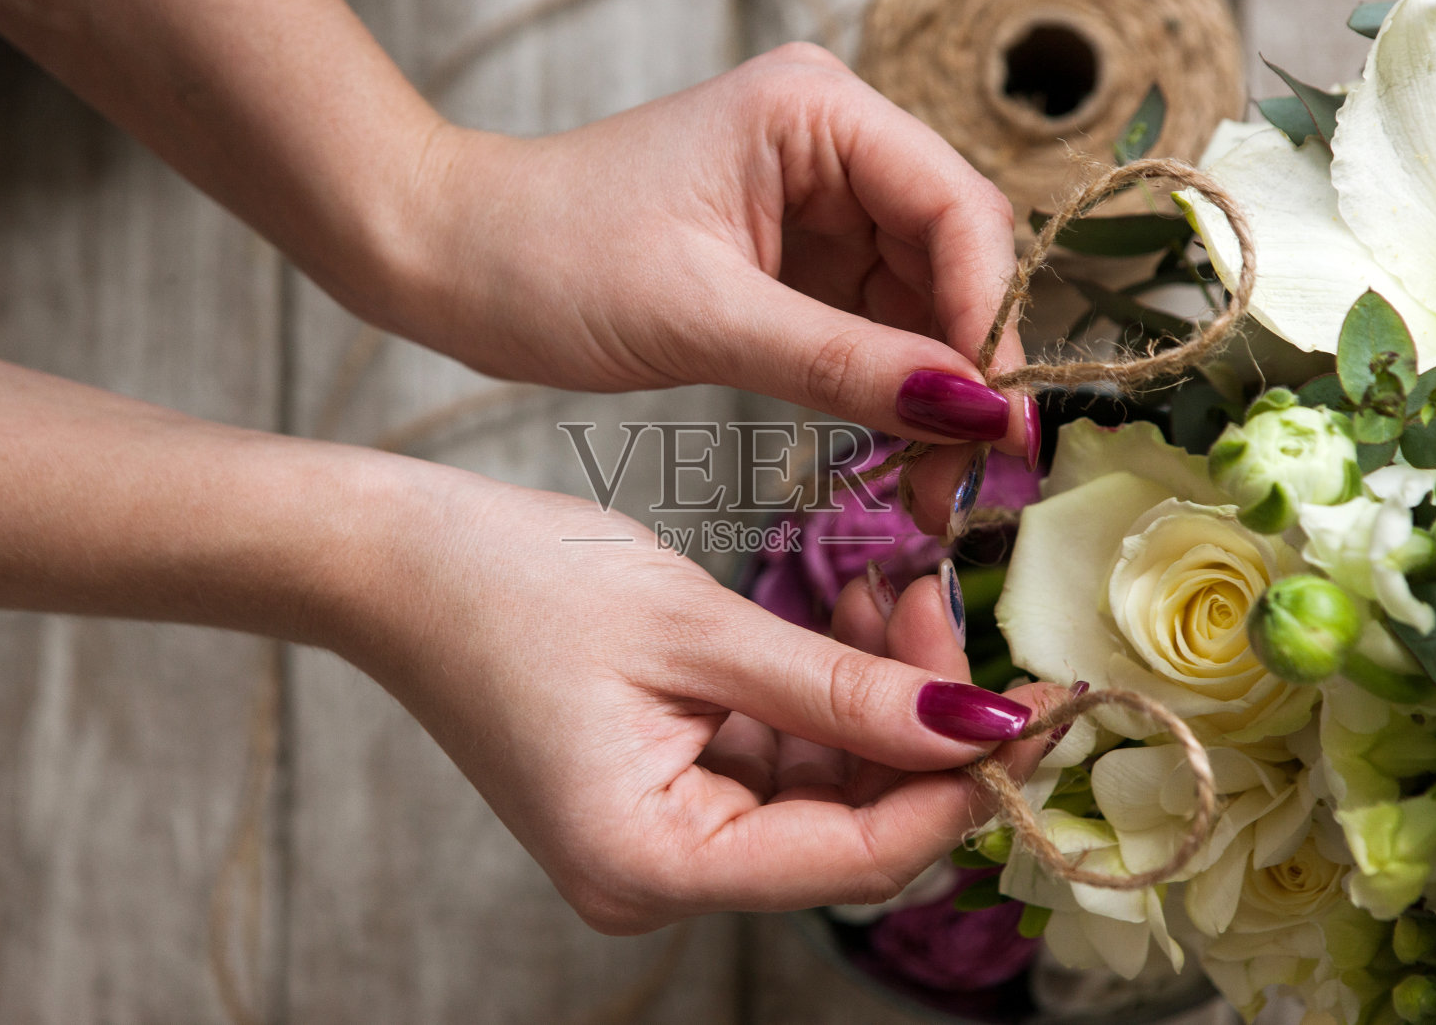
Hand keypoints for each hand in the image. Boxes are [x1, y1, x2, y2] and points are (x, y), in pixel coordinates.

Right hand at [329, 456, 1058, 933]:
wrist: (392, 558)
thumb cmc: (513, 585)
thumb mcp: (697, 630)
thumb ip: (843, 687)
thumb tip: (980, 725)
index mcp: (651, 864)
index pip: (855, 856)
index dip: (958, 783)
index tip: (1043, 705)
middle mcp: (655, 878)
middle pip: (843, 826)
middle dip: (912, 721)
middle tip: (946, 606)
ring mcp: (656, 837)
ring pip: (818, 787)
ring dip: (870, 696)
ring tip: (889, 589)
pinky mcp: (656, 791)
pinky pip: (772, 758)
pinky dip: (818, 693)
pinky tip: (842, 614)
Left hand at [382, 45, 1033, 532]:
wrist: (452, 260)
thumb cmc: (547, 259)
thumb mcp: (703, 319)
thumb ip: (846, 364)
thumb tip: (975, 413)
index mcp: (818, 111)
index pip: (958, 210)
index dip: (988, 318)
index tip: (990, 422)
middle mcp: (834, 142)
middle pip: (955, 257)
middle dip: (966, 366)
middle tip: (967, 478)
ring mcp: (817, 199)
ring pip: (923, 298)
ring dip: (932, 388)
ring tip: (930, 484)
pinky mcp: (794, 256)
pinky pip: (873, 321)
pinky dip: (886, 385)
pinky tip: (893, 448)